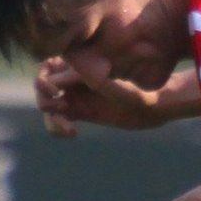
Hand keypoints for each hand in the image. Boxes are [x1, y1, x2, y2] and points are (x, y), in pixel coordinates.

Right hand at [34, 57, 177, 135]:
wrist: (157, 106)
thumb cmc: (142, 92)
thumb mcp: (119, 89)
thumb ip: (91, 82)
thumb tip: (59, 80)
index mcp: (82, 67)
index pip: (49, 69)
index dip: (44, 80)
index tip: (56, 92)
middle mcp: (76, 80)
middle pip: (44, 87)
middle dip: (45, 99)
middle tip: (60, 112)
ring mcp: (78, 95)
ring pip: (49, 105)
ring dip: (51, 118)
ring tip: (67, 130)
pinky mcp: (82, 112)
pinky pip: (60, 118)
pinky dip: (58, 126)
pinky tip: (72, 133)